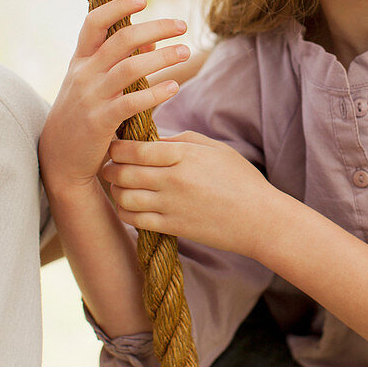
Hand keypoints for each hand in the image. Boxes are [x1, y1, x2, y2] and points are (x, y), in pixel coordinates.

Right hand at [39, 0, 188, 193]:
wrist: (60, 159)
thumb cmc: (82, 115)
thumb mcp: (93, 84)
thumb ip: (119, 61)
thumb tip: (152, 41)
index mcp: (80, 60)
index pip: (94, 22)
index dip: (117, 6)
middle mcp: (84, 74)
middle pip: (122, 39)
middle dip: (155, 28)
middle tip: (183, 25)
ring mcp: (91, 97)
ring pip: (130, 68)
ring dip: (162, 57)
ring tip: (186, 52)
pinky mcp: (100, 121)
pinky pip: (132, 103)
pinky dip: (155, 93)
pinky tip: (174, 86)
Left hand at [103, 131, 282, 256]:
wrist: (259, 219)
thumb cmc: (241, 179)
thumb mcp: (214, 149)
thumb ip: (181, 140)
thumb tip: (152, 140)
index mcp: (184, 155)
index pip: (136, 149)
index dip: (117, 147)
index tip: (114, 146)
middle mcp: (174, 179)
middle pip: (124, 172)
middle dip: (110, 168)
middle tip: (108, 166)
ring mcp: (171, 205)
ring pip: (124, 197)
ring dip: (115, 191)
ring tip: (118, 186)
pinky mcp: (173, 226)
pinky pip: (135, 220)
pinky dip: (124, 212)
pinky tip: (128, 206)